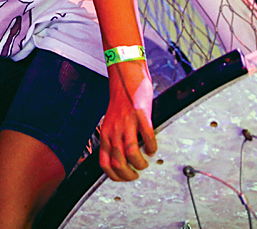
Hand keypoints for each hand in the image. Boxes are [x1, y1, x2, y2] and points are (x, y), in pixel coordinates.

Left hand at [99, 63, 155, 181]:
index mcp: (105, 133)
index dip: (114, 175)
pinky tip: (153, 148)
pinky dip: (151, 146)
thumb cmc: (120, 101)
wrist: (125, 78)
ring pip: (131, 152)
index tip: (123, 178)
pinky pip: (147, 136)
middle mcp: (114, 130)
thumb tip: (119, 157)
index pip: (104, 162)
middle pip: (118, 161)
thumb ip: (113, 138)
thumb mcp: (110, 122)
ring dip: (140, 163)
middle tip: (136, 174)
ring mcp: (127, 122)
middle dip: (128, 174)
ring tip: (145, 163)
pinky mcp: (140, 115)